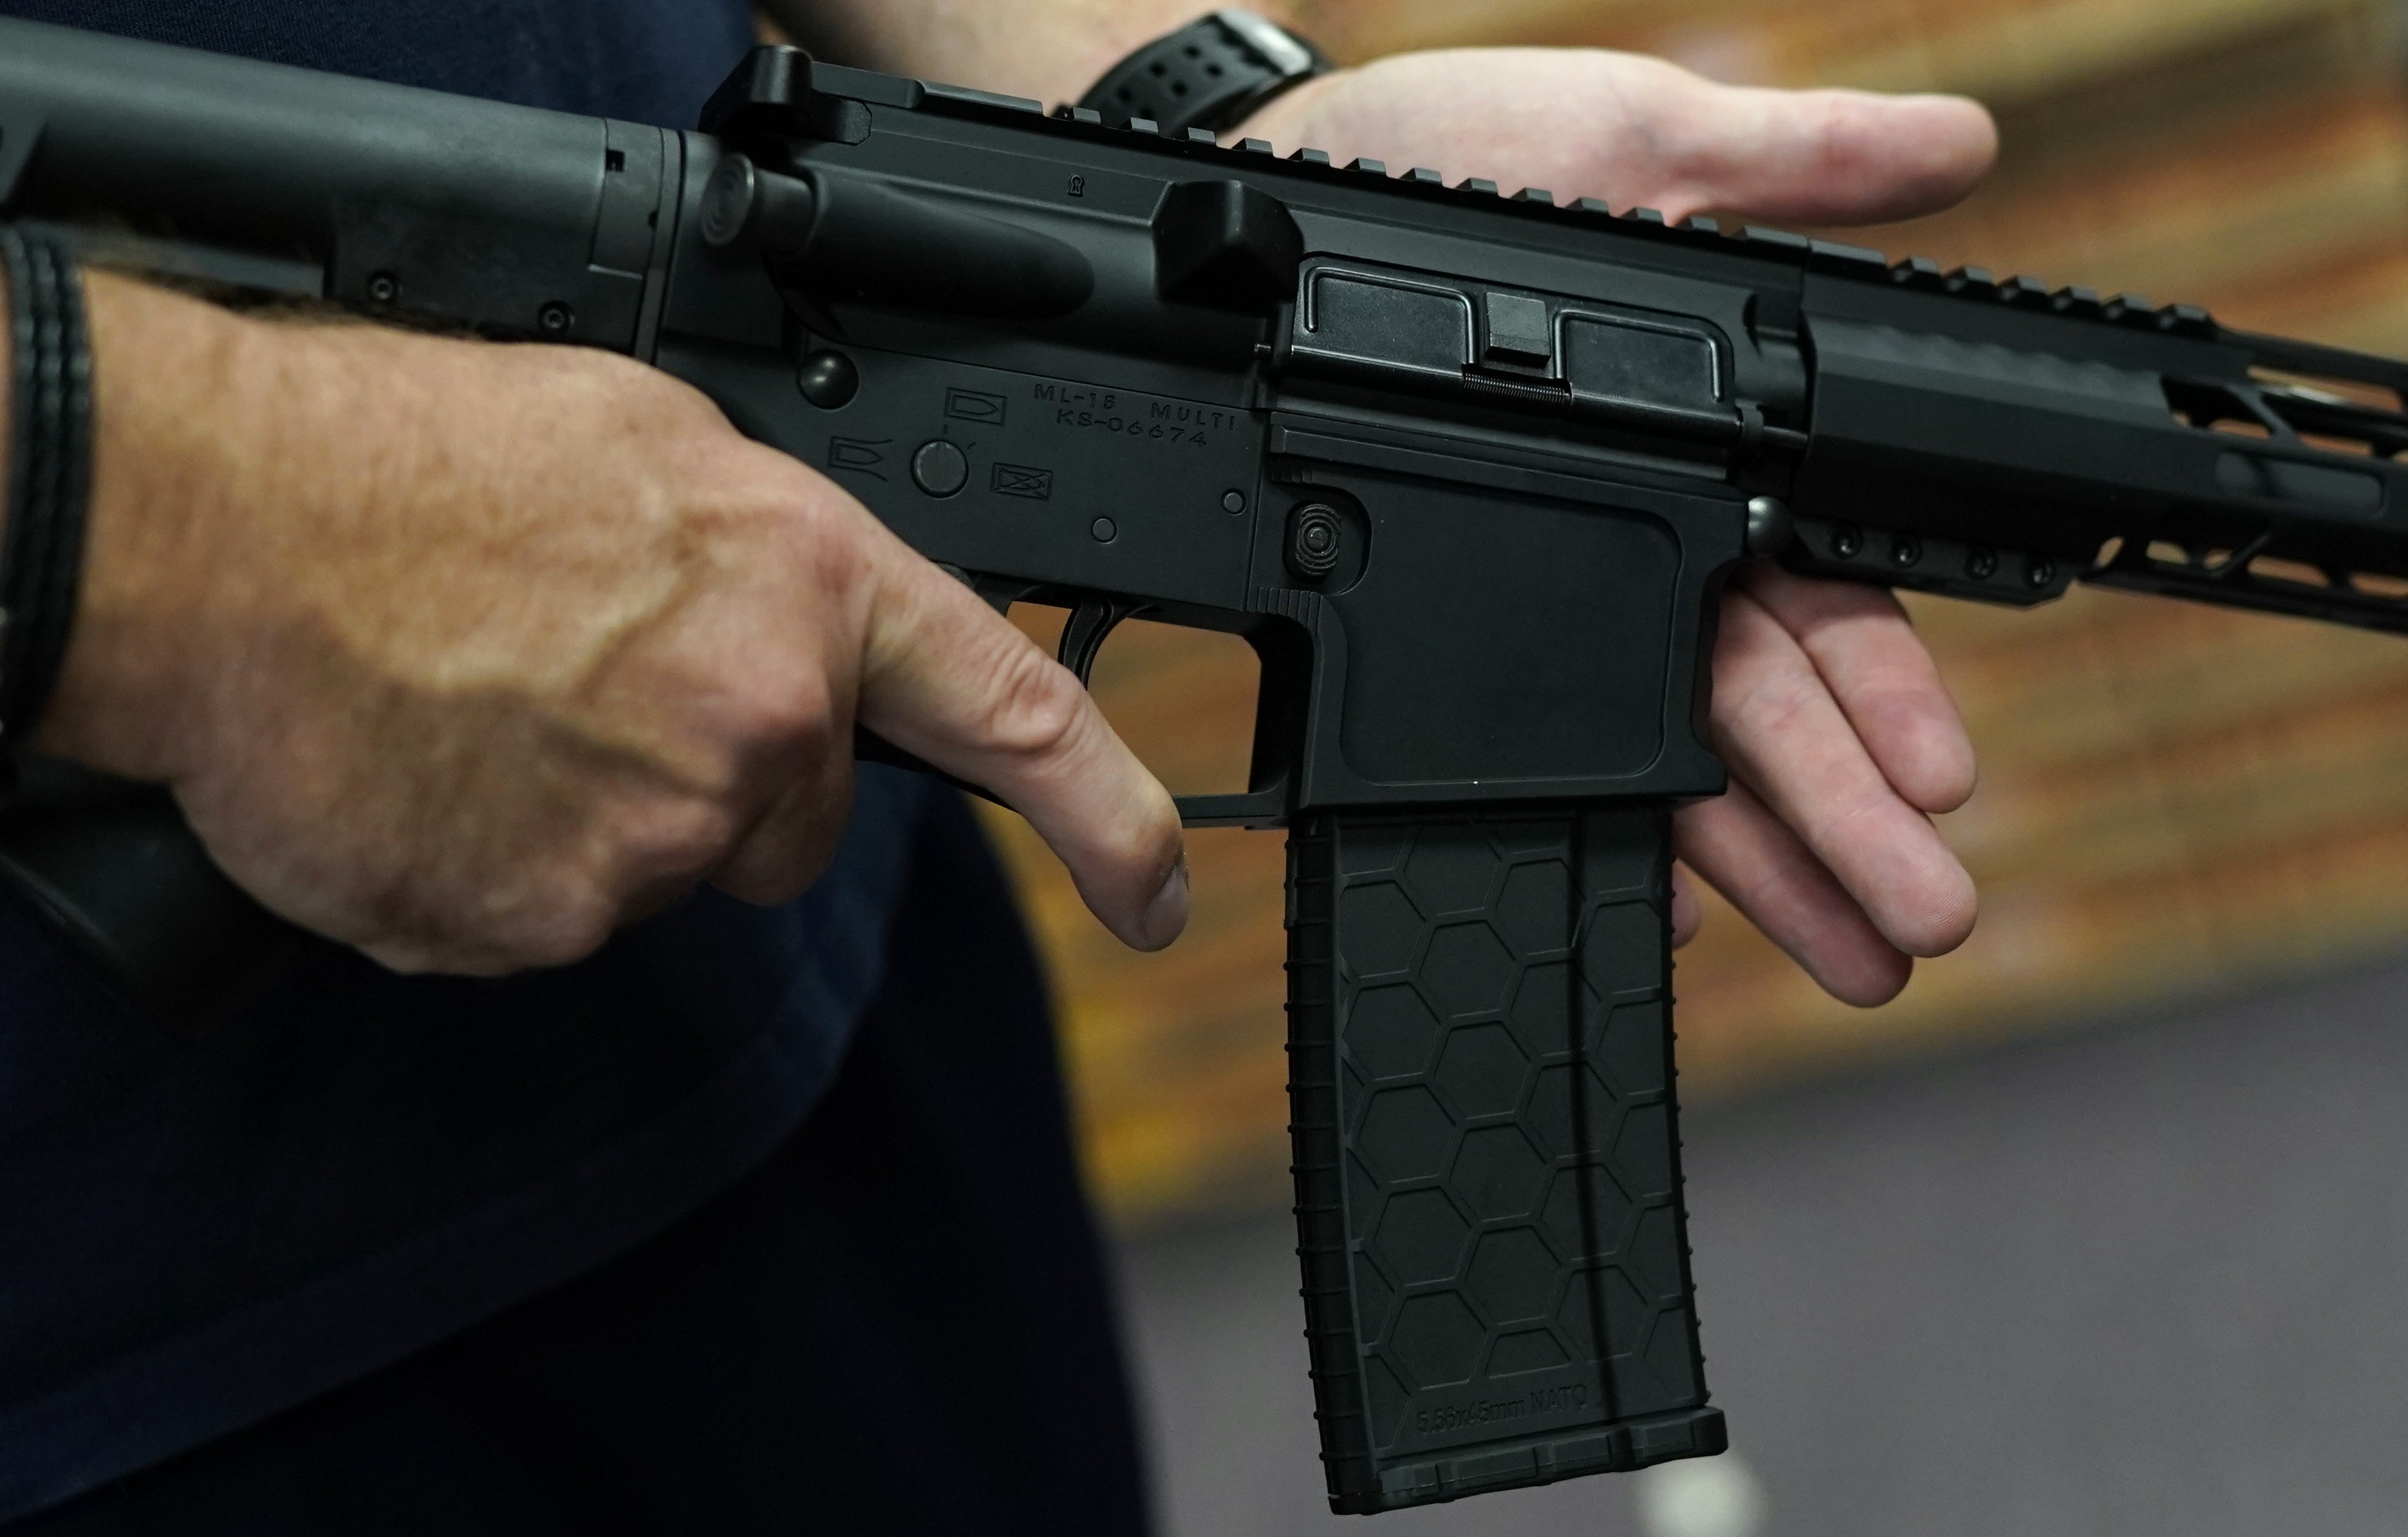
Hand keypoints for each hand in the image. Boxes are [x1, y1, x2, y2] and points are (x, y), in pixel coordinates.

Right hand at [37, 275, 1186, 972]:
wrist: (219, 533)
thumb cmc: (410, 459)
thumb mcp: (650, 450)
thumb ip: (765, 560)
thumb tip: (795, 623)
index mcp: (808, 587)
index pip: (1018, 715)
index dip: (1112, 818)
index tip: (1157, 889)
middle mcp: (759, 723)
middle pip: (794, 818)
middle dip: (722, 777)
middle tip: (587, 685)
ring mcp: (654, 838)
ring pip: (669, 868)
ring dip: (600, 816)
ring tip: (487, 704)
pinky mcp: (544, 925)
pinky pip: (558, 920)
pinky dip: (509, 867)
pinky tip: (442, 771)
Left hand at [1244, 52, 1994, 1005]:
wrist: (1262, 206)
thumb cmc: (1438, 164)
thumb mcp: (1630, 143)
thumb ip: (1791, 163)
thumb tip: (1963, 142)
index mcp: (1705, 458)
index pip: (1824, 594)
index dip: (1889, 689)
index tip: (1938, 774)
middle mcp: (1632, 555)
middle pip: (1761, 707)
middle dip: (1851, 820)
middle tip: (1920, 921)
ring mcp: (1532, 608)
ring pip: (1661, 755)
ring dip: (1756, 863)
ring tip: (1844, 954)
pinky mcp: (1424, 631)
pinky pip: (1509, 760)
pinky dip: (1591, 836)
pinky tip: (1661, 910)